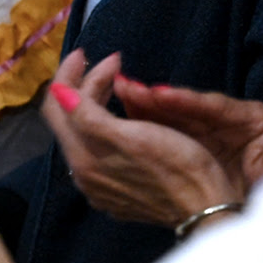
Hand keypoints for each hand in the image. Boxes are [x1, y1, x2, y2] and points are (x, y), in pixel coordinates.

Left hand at [43, 50, 240, 227]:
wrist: (205, 209)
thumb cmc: (176, 165)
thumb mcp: (134, 136)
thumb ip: (89, 116)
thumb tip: (57, 91)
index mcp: (83, 158)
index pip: (58, 106)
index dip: (69, 74)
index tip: (89, 52)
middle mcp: (83, 174)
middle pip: (69, 118)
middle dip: (85, 83)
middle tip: (113, 61)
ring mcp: (99, 185)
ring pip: (84, 132)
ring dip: (95, 101)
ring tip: (117, 80)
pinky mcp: (116, 190)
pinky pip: (98, 147)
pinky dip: (104, 122)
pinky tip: (122, 114)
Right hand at [115, 78, 262, 189]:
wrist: (258, 208)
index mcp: (250, 118)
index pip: (215, 107)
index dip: (188, 101)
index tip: (161, 94)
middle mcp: (224, 119)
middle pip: (187, 106)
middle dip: (157, 98)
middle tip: (127, 86)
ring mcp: (204, 129)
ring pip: (170, 114)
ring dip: (144, 105)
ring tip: (119, 91)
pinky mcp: (189, 141)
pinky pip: (163, 127)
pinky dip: (144, 119)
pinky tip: (121, 112)